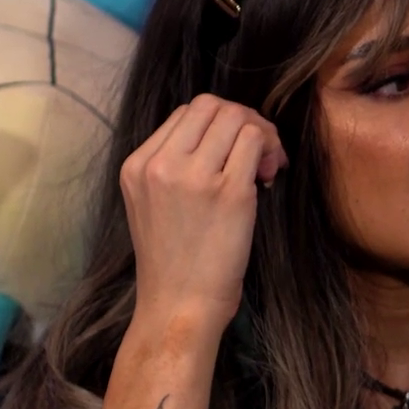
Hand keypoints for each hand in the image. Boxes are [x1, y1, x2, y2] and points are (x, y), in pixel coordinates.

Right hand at [119, 96, 286, 329]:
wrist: (179, 303)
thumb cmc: (174, 260)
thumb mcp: (152, 203)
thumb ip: (174, 165)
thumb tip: (223, 135)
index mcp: (137, 165)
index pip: (186, 113)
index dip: (218, 125)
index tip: (232, 154)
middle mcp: (161, 164)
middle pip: (212, 106)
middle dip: (242, 119)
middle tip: (258, 153)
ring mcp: (195, 176)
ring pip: (238, 117)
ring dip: (262, 133)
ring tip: (267, 166)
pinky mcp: (230, 192)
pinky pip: (256, 142)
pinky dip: (271, 150)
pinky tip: (271, 176)